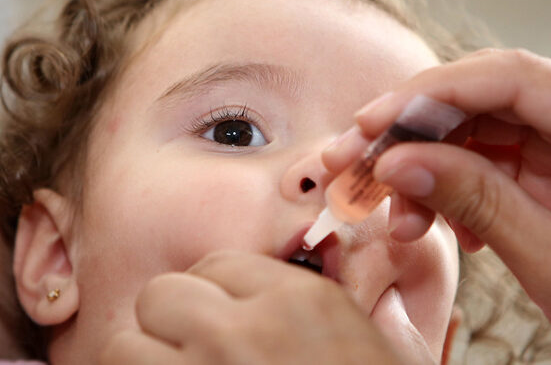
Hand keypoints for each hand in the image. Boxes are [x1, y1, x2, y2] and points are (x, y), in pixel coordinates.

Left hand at [99, 251, 430, 364]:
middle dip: (171, 321)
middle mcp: (246, 331)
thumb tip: (387, 308)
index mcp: (300, 303)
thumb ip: (376, 325)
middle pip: (163, 294)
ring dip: (142, 362)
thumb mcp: (393, 361)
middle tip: (191, 352)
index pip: (217, 263)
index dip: (211, 292)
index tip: (218, 317)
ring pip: (124, 347)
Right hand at [324, 49, 550, 318]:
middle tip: (357, 164)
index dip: (430, 93)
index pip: (507, 78)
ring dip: (421, 171)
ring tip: (403, 222)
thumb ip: (475, 200)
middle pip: (476, 100)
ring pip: (467, 129)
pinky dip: (444, 186)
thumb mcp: (546, 257)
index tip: (370, 122)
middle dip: (409, 135)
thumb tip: (397, 165)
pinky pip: (477, 156)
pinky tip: (441, 224)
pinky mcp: (536, 163)